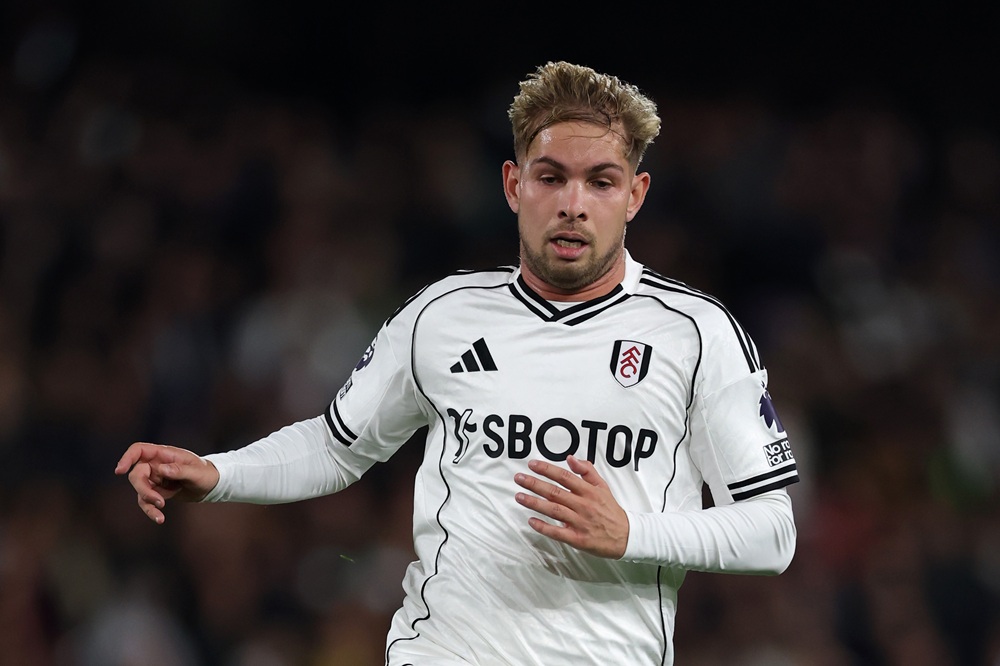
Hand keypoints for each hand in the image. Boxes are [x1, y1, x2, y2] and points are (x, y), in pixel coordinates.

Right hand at [114, 442, 219, 523]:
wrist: (211, 485)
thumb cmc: (205, 473)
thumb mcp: (196, 472)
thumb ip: (179, 470)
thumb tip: (161, 469)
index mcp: (164, 454)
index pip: (139, 450)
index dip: (127, 458)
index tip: (120, 471)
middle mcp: (156, 465)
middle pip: (136, 474)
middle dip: (143, 489)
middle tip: (158, 501)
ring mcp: (155, 479)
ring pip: (140, 490)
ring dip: (148, 502)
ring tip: (160, 515)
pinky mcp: (157, 492)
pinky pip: (147, 501)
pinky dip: (151, 510)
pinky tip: (160, 519)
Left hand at [514, 455, 628, 558]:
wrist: (625, 536)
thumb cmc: (610, 509)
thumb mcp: (602, 486)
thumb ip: (587, 471)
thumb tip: (570, 458)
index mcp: (589, 491)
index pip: (565, 477)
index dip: (547, 470)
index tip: (532, 464)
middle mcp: (583, 505)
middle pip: (555, 492)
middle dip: (535, 484)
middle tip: (519, 478)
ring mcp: (580, 522)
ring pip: (554, 510)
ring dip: (535, 503)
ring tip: (519, 496)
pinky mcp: (578, 538)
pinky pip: (558, 532)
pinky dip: (544, 527)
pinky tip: (531, 521)